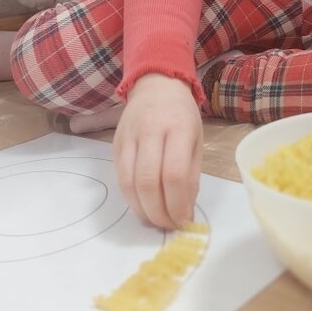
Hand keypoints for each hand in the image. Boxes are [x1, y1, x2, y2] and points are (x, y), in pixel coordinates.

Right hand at [113, 73, 202, 229]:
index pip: (174, 173)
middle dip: (158, 212)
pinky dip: (131, 198)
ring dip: (142, 210)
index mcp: (178, 127)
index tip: (184, 219)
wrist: (155, 85)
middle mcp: (150, 131)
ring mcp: (129, 137)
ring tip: (156, 219)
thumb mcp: (196, 139)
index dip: (177, 203)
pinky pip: (120, 178)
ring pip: (129, 183)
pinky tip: (143, 204)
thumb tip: (184, 210)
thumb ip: (192, 174)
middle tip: (169, 225)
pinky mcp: (115, 144)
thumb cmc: (181, 114)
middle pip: (148, 181)